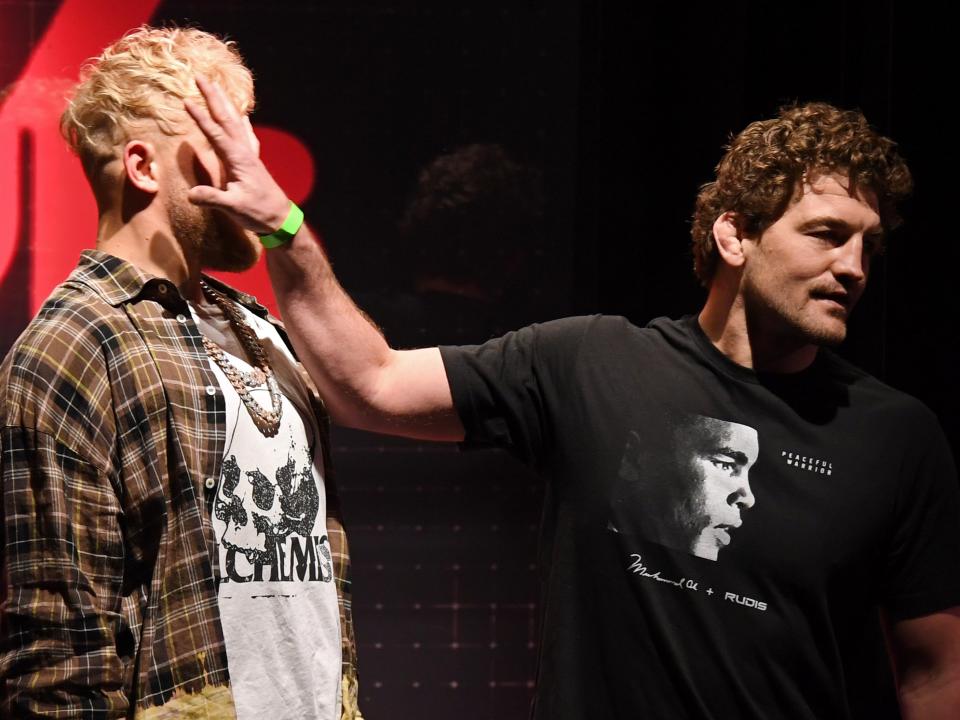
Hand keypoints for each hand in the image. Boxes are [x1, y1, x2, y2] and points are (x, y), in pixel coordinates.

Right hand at [184, 76, 289, 233]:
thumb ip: (212, 198)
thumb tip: (190, 194)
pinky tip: (241, 116)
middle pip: (226, 118)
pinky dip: (240, 121)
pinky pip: (245, 134)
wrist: (281, 219)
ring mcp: (249, 155)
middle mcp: (244, 151)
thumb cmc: (259, 213)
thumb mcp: (234, 207)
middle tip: (200, 76)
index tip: (185, 100)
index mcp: (238, 158)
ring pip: (235, 122)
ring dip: (224, 103)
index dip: (200, 117)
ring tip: (216, 87)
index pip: (215, 133)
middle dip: (212, 96)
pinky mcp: (252, 161)